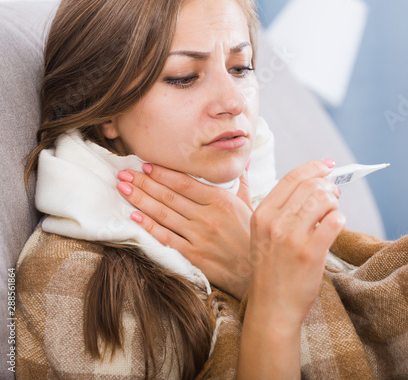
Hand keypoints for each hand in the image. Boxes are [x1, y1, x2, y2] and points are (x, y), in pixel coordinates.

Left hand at [117, 164, 252, 299]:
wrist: (256, 272)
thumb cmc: (252, 237)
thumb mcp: (250, 205)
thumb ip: (240, 182)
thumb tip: (239, 161)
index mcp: (221, 200)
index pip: (185, 183)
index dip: (163, 173)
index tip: (145, 165)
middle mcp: (208, 216)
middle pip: (169, 196)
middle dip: (144, 182)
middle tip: (124, 173)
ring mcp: (199, 237)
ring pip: (163, 214)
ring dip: (140, 199)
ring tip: (123, 188)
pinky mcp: (193, 256)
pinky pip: (165, 237)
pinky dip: (148, 226)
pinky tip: (133, 216)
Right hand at [237, 159, 344, 378]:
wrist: (272, 308)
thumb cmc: (271, 271)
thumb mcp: (262, 235)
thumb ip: (280, 210)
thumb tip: (312, 183)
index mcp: (262, 214)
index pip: (291, 178)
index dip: (314, 167)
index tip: (328, 165)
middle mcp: (275, 222)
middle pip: (311, 186)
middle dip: (329, 186)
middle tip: (335, 195)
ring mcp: (292, 237)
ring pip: (324, 199)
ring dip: (335, 203)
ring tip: (333, 213)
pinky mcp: (311, 253)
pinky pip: (335, 221)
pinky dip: (340, 220)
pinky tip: (334, 228)